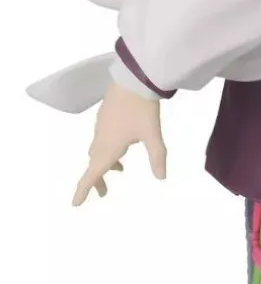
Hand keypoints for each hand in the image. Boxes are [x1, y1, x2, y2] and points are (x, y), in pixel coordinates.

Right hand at [73, 82, 166, 205]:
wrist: (133, 79)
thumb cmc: (142, 109)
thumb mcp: (152, 134)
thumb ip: (157, 156)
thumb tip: (161, 178)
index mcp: (107, 148)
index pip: (91, 174)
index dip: (83, 190)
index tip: (76, 205)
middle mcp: (100, 139)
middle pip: (94, 164)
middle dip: (97, 179)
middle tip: (105, 192)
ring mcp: (101, 126)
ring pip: (97, 150)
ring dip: (104, 162)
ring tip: (120, 168)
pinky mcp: (105, 115)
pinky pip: (102, 138)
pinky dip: (108, 148)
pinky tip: (124, 142)